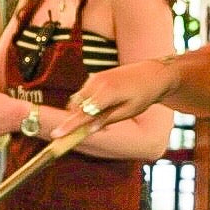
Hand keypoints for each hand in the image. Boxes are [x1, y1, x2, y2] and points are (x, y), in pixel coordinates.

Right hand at [55, 59, 178, 135]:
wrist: (152, 74)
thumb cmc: (143, 95)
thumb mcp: (128, 111)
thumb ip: (107, 119)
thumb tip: (88, 130)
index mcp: (107, 93)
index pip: (84, 113)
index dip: (69, 125)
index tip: (56, 135)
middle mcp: (97, 83)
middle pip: (76, 107)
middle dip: (78, 120)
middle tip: (98, 129)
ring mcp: (94, 78)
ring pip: (78, 101)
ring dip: (82, 112)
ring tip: (106, 116)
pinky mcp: (95, 77)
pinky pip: (83, 94)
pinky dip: (86, 104)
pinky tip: (103, 107)